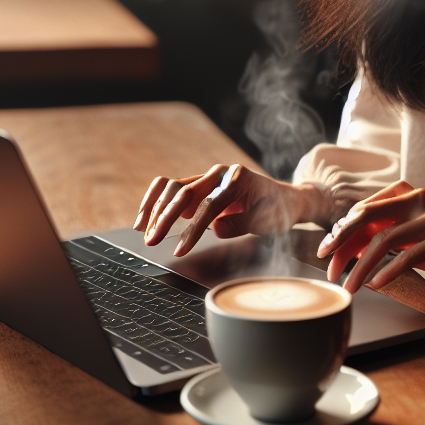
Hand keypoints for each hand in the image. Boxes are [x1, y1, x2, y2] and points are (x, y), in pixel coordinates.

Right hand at [133, 163, 329, 255]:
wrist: (282, 198)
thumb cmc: (277, 210)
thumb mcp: (271, 220)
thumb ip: (245, 222)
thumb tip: (216, 229)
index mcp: (238, 178)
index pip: (211, 204)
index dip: (194, 229)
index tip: (180, 250)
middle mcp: (219, 174)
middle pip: (186, 191)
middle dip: (167, 218)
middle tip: (152, 242)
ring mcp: (206, 178)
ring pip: (173, 188)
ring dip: (157, 210)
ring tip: (146, 234)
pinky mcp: (197, 186)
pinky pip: (169, 187)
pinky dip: (154, 200)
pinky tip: (143, 218)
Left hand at [315, 181, 424, 299]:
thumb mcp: (406, 236)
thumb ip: (378, 233)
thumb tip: (339, 246)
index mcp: (405, 192)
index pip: (363, 210)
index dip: (340, 233)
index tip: (325, 253)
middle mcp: (417, 198)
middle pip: (368, 218)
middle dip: (342, 243)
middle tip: (327, 267)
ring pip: (384, 240)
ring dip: (361, 267)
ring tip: (350, 286)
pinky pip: (407, 256)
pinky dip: (388, 271)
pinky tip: (376, 284)